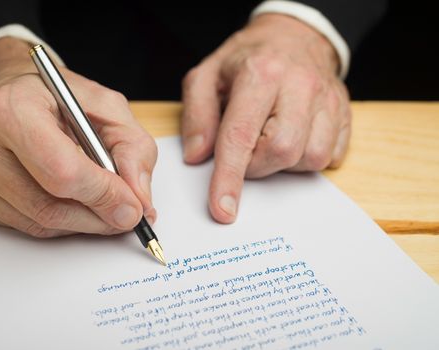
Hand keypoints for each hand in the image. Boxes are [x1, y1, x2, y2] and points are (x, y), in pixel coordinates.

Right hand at [0, 38, 156, 236]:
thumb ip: (133, 149)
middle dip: (97, 218)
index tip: (133, 209)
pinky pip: (19, 226)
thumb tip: (139, 200)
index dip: (103, 196)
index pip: (62, 171)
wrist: (6, 93)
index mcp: (11, 109)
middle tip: (124, 215)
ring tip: (98, 205)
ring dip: (79, 223)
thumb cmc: (55, 98)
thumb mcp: (107, 107)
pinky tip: (65, 200)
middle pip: (48, 206)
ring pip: (37, 223)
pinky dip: (53, 222)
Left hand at [181, 14, 350, 222]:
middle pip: (282, 151)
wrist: (293, 35)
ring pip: (311, 158)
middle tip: (246, 149)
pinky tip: (295, 137)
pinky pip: (330, 156)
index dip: (229, 178)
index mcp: (260, 73)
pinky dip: (307, 158)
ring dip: (284, 163)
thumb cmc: (247, 59)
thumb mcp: (206, 76)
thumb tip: (197, 156)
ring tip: (271, 138)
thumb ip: (197, 115)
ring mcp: (328, 99)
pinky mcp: (345, 112)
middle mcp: (299, 85)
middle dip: (257, 166)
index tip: (223, 209)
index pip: (241, 136)